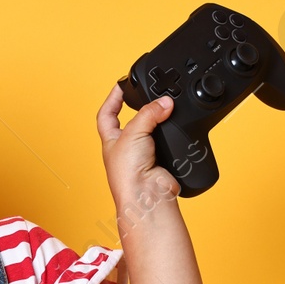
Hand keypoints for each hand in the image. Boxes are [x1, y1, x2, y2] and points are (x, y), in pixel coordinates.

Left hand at [96, 84, 179, 208]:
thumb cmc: (127, 174)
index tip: (122, 86)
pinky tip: (178, 130)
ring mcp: (145, 156)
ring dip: (160, 123)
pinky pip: (169, 144)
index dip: (113, 99)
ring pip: (153, 132)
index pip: (107, 115)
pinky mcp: (162, 162)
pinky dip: (174, 136)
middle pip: (134, 121)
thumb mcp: (133, 133)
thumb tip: (165, 103)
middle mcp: (127, 149)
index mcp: (111, 141)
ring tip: (168, 111)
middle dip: (143, 110)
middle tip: (152, 97)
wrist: (147, 197)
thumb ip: (149, 114)